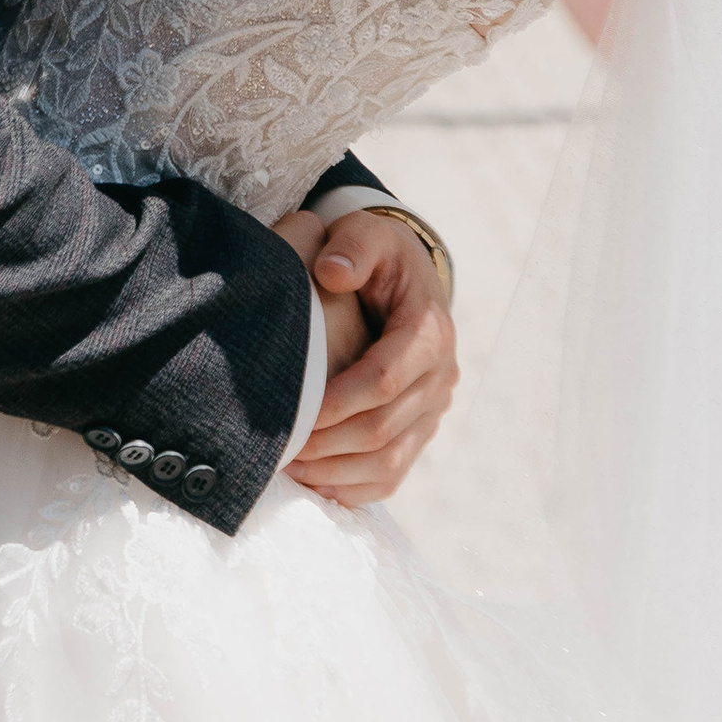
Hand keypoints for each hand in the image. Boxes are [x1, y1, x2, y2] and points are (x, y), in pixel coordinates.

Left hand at [287, 208, 457, 508]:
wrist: (405, 280)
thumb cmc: (378, 255)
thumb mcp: (369, 233)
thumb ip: (352, 244)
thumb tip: (331, 272)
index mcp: (429, 331)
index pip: (384, 379)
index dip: (338, 400)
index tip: (294, 409)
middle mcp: (441, 376)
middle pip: (384, 427)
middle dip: (329, 441)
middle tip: (280, 446)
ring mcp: (434, 409)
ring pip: (390, 461)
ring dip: (338, 470)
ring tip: (290, 467)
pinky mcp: (421, 431)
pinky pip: (393, 475)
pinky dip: (354, 488)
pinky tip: (314, 482)